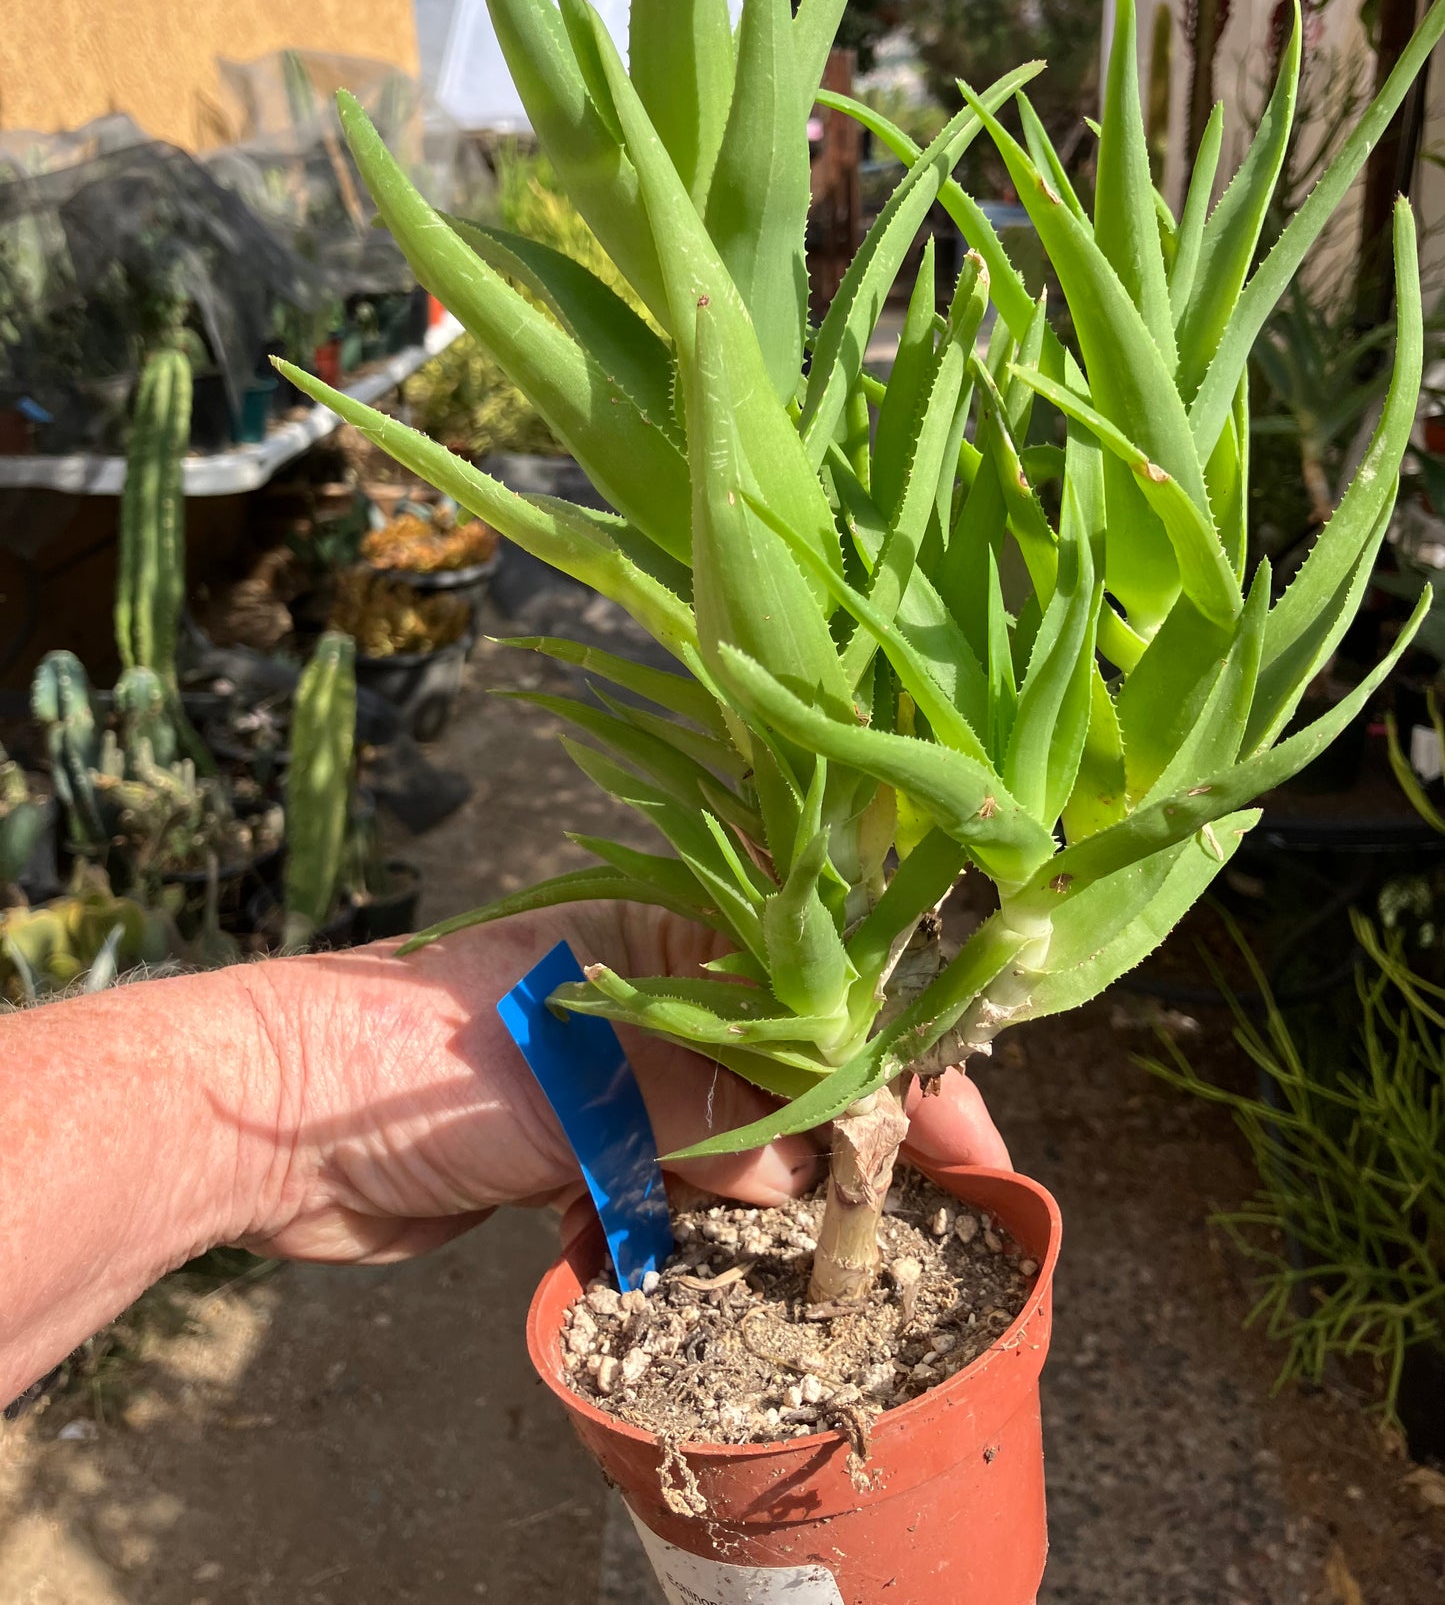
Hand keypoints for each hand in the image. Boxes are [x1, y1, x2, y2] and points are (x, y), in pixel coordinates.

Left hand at [239, 901, 1009, 1266]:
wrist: (275, 1118)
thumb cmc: (424, 1054)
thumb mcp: (581, 1073)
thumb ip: (703, 1112)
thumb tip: (809, 1170)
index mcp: (662, 937)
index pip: (817, 989)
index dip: (895, 1061)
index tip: (966, 1138)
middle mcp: (648, 998)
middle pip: (784, 1064)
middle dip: (848, 1136)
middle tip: (915, 1211)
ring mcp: (610, 1077)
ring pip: (728, 1135)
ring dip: (771, 1192)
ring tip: (832, 1250)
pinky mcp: (570, 1151)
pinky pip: (664, 1188)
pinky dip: (692, 1223)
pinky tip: (717, 1257)